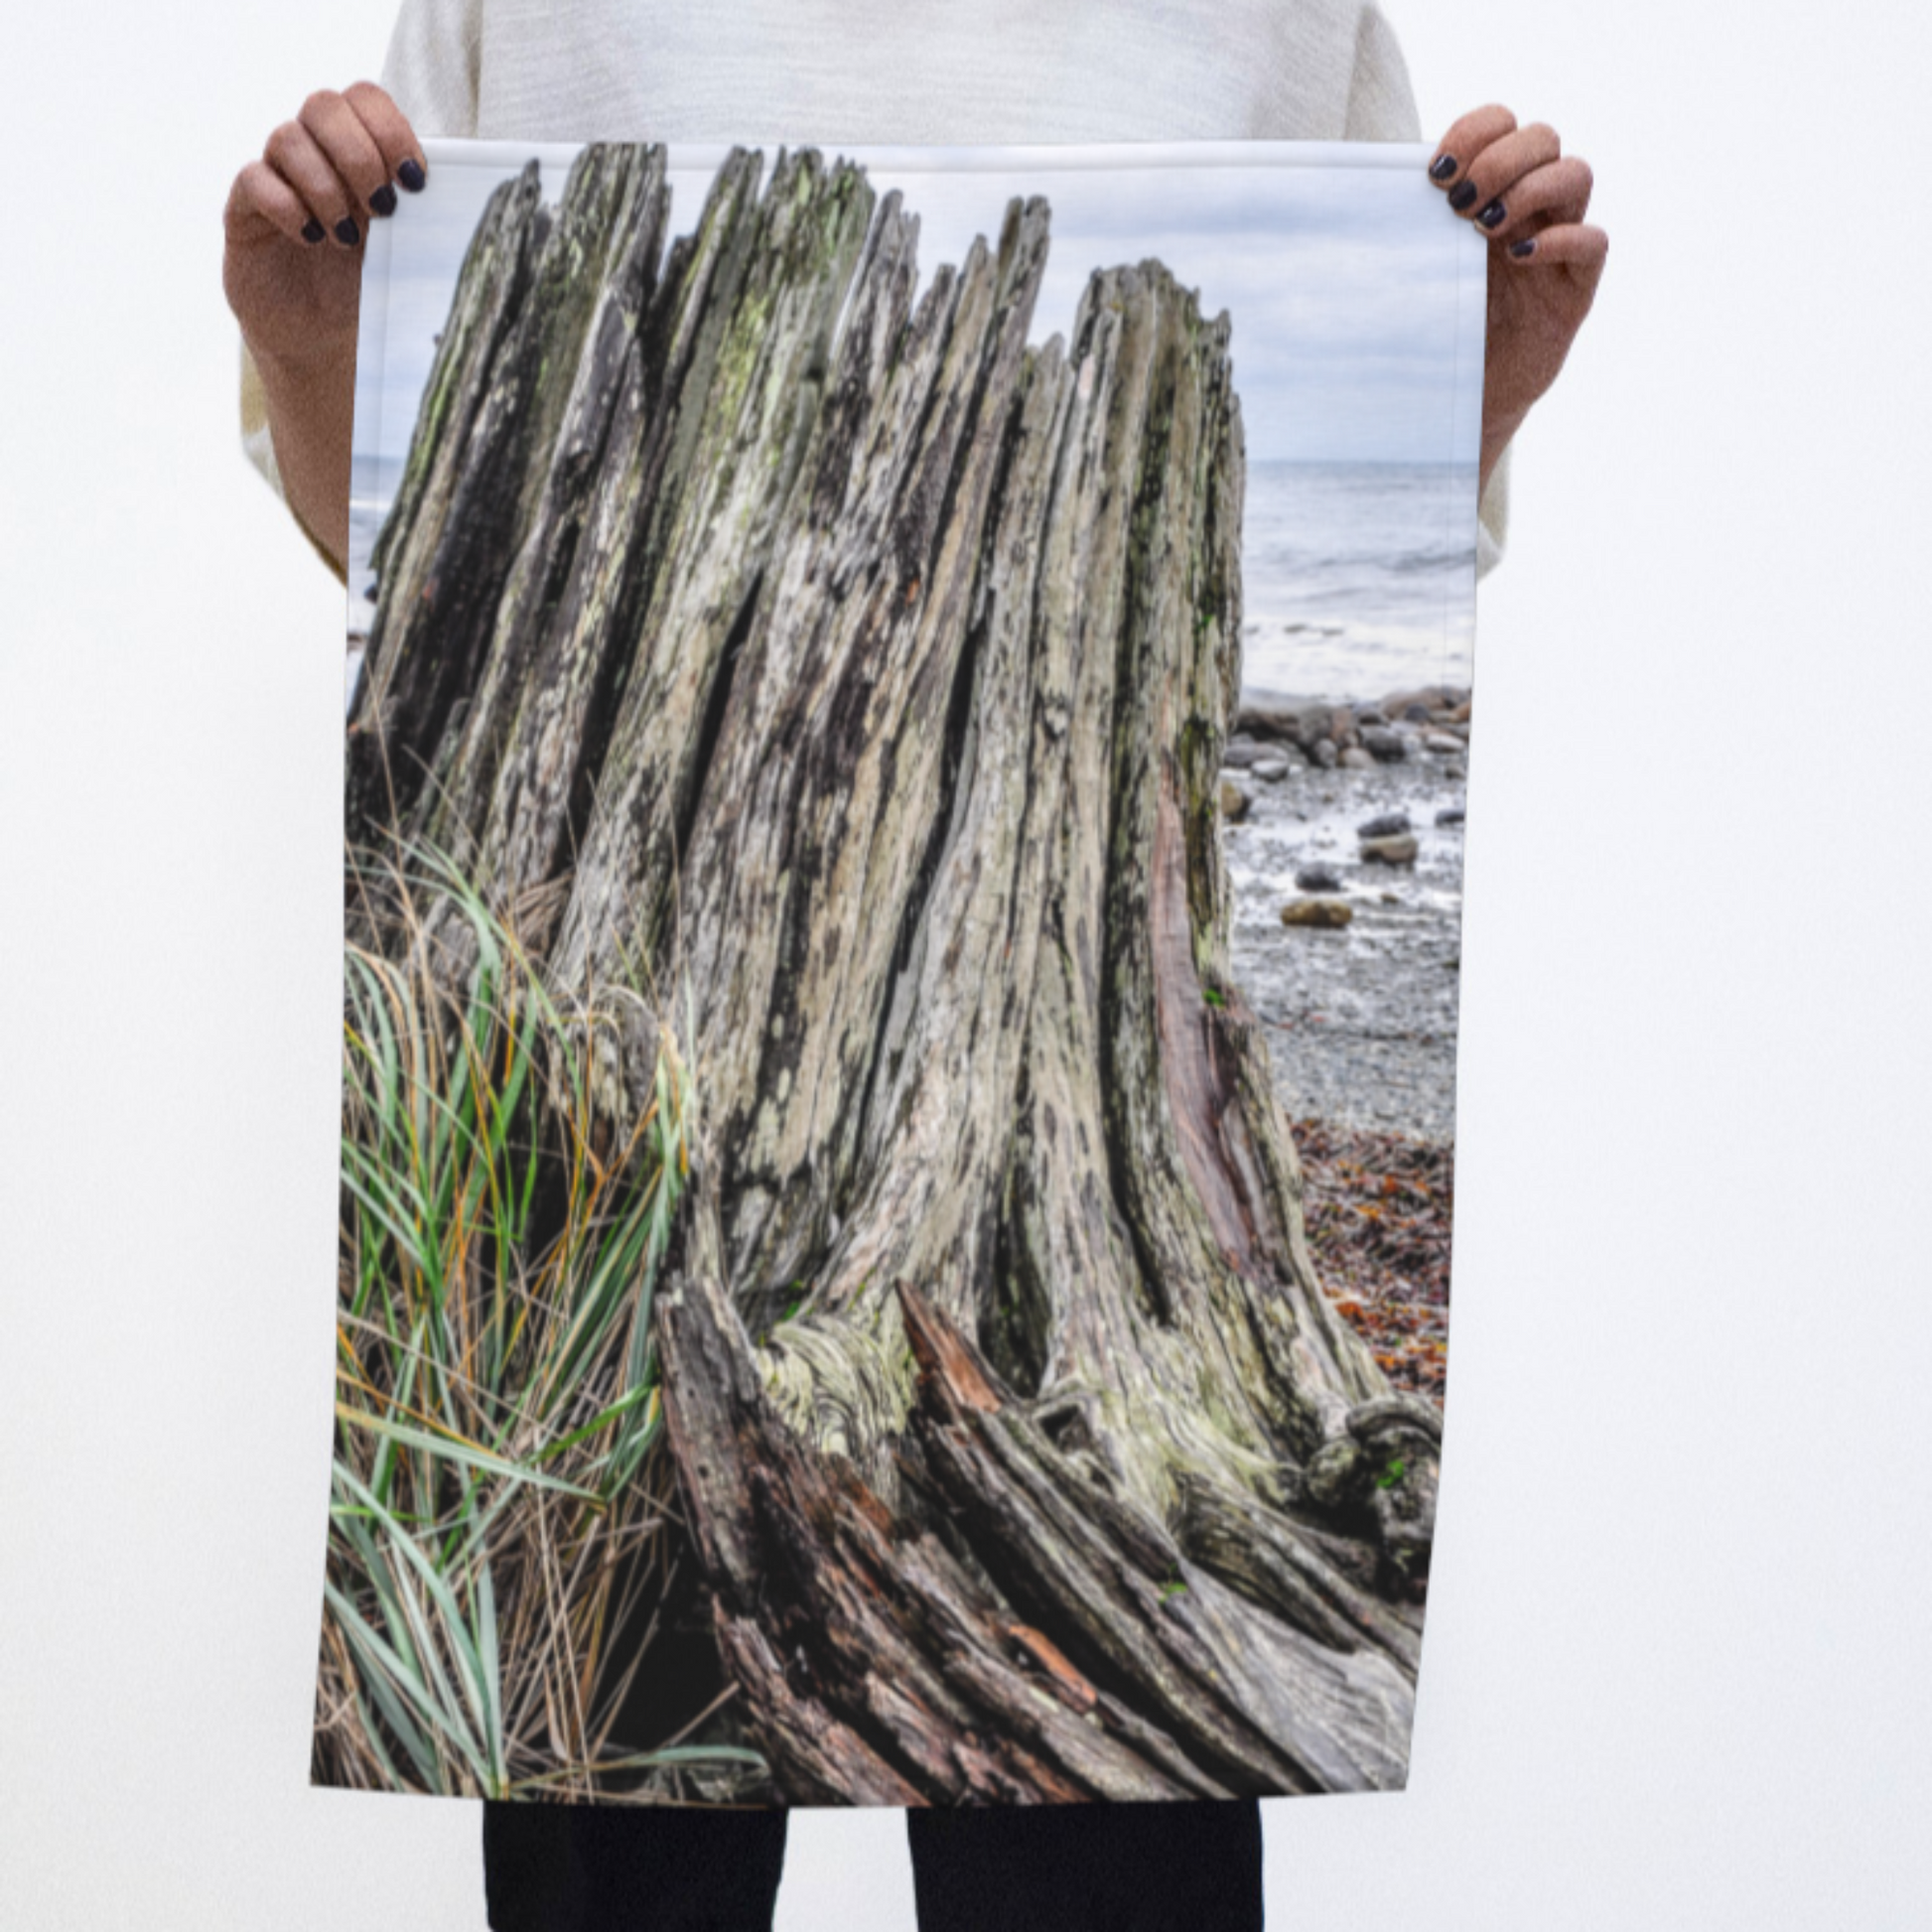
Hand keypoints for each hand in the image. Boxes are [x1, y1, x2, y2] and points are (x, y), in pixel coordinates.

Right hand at [223, 84, 424, 565]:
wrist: (324, 347)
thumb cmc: (378, 296)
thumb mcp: (415, 257)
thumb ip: (441, 226)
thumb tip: (526, 223)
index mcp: (359, 155)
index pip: (365, 98)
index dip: (389, 127)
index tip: (416, 179)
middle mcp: (315, 156)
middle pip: (324, 105)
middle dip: (359, 153)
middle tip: (384, 207)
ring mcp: (277, 181)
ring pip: (286, 137)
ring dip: (325, 183)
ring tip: (347, 234)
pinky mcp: (245, 214)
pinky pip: (252, 179)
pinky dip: (285, 204)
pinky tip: (313, 239)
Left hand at [1427, 106, 1607, 492]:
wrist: (1454, 403)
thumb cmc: (1428, 331)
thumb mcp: (1410, 270)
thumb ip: (1401, 228)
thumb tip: (1342, 192)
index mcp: (1490, 190)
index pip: (1503, 123)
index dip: (1477, 130)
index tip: (1435, 172)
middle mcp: (1530, 208)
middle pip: (1543, 137)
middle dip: (1500, 158)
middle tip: (1457, 204)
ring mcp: (1558, 244)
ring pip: (1576, 174)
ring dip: (1531, 187)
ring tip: (1485, 228)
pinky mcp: (1575, 289)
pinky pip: (1594, 241)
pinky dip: (1561, 238)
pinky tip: (1519, 258)